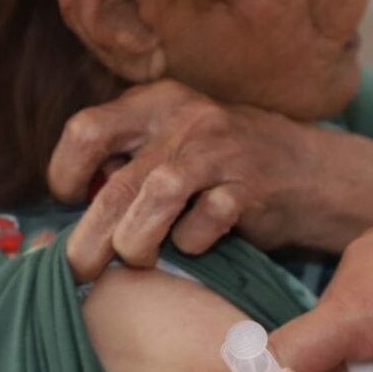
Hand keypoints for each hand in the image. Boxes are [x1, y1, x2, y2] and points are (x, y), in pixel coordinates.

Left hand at [49, 79, 372, 279]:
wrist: (307, 172)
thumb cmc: (220, 167)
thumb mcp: (168, 144)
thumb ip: (123, 160)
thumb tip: (68, 204)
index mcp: (154, 102)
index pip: (86, 130)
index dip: (65, 173)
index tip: (69, 202)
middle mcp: (184, 117)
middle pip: (116, 182)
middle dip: (90, 237)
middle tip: (79, 268)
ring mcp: (220, 150)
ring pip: (156, 196)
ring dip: (137, 241)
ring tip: (137, 259)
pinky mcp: (250, 185)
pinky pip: (205, 223)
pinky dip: (192, 242)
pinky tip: (196, 244)